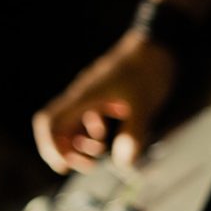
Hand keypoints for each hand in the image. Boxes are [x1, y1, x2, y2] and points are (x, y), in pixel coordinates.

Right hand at [32, 31, 176, 173]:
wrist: (159, 44)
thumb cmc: (149, 70)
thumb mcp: (144, 106)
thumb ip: (133, 135)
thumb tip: (123, 164)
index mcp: (85, 96)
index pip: (51, 123)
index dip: (52, 147)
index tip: (64, 167)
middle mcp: (82, 95)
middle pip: (56, 125)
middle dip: (65, 150)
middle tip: (87, 166)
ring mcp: (91, 94)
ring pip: (71, 123)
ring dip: (78, 144)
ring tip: (97, 155)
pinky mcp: (103, 95)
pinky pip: (86, 118)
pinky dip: (91, 133)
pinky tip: (105, 138)